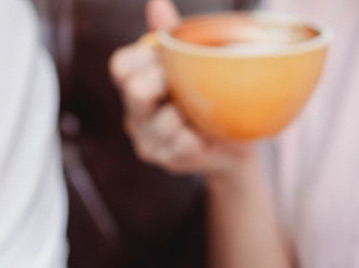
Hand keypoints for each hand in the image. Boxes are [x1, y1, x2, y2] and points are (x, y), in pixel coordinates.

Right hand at [108, 0, 252, 177]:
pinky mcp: (168, 161)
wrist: (236, 144)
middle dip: (165, 82)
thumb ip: (175, 36)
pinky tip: (207, 133)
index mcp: (137, 84)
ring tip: (202, 113)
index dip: (145, 57)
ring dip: (189, 113)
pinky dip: (200, 136)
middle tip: (186, 85)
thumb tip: (156, 3)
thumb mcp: (194, 65)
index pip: (121, 65)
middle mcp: (135, 114)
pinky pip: (182, 143)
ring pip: (162, 120)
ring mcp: (148, 140)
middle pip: (135, 90)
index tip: (169, 59)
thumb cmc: (210, 99)